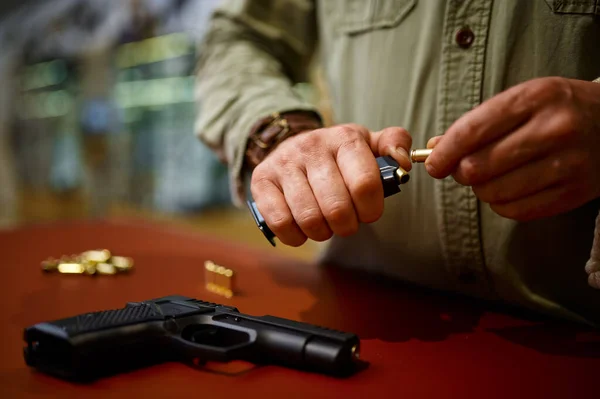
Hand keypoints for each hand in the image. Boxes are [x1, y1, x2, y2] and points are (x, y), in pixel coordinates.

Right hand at [250, 124, 411, 245]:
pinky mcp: (261, 180)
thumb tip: (404, 162)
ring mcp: (284, 163)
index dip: (371, 210)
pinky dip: (296, 236)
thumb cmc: (338, 156)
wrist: (290, 146)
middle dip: (346, 226)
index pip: (365, 185)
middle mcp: (312, 147)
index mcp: (345, 138)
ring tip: (324, 225)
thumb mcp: (368, 144)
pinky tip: (302, 229)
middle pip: (337, 208)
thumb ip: (394, 145)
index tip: (368, 213)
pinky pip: (281, 222)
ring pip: (309, 218)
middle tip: (345, 222)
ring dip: (321, 232)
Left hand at [425, 77, 599, 221]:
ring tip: (492, 176)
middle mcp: (554, 129)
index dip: (443, 153)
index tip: (432, 164)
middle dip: (460, 172)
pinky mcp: (575, 192)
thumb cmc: (558, 109)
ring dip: (481, 189)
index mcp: (535, 98)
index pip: (471, 132)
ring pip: (493, 192)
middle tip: (464, 169)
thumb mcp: (522, 100)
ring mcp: (568, 163)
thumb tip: (434, 148)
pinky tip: (509, 190)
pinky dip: (501, 204)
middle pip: (477, 167)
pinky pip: (515, 211)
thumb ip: (477, 123)